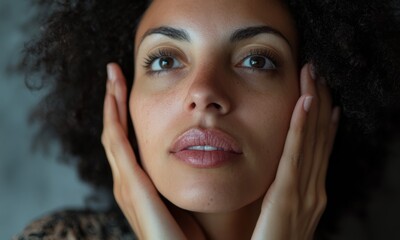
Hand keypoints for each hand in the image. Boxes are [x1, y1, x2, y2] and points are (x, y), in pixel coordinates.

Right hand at [101, 63, 203, 239]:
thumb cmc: (190, 234)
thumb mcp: (184, 198)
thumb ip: (184, 179)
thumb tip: (203, 155)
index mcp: (138, 184)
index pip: (125, 140)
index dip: (123, 112)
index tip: (128, 85)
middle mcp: (126, 182)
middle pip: (114, 132)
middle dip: (113, 101)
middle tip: (115, 72)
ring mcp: (125, 184)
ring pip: (113, 133)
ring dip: (111, 103)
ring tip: (113, 76)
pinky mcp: (131, 187)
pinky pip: (118, 144)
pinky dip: (114, 118)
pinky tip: (115, 96)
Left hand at [252, 64, 339, 239]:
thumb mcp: (279, 214)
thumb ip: (281, 193)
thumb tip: (277, 174)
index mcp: (310, 193)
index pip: (318, 148)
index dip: (321, 118)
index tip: (319, 93)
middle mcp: (313, 191)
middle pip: (320, 138)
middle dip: (321, 102)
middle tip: (318, 72)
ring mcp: (304, 195)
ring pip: (312, 140)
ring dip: (314, 104)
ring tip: (314, 76)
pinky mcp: (287, 199)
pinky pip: (295, 156)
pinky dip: (301, 128)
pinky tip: (303, 103)